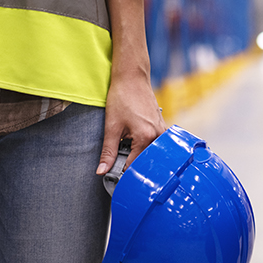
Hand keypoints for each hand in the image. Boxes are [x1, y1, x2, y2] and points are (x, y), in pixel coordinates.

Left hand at [96, 0, 162, 174]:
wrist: (131, 76)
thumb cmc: (121, 97)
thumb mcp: (111, 126)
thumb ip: (108, 152)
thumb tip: (101, 171)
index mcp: (146, 137)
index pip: (135, 166)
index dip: (124, 176)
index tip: (116, 186)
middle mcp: (158, 136)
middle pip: (147, 163)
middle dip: (134, 171)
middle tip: (122, 180)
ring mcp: (162, 131)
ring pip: (152, 155)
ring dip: (140, 160)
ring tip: (127, 165)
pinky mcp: (161, 127)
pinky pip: (155, 146)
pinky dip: (145, 151)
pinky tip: (135, 151)